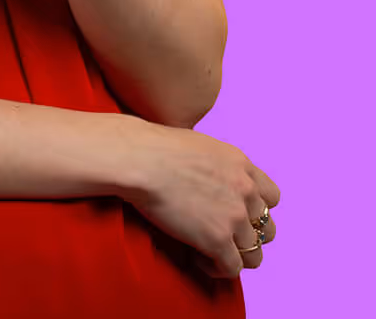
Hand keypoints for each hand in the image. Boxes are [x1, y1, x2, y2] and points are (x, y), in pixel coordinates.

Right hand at [126, 121, 279, 279]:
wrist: (141, 159)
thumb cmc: (157, 148)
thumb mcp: (202, 146)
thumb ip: (219, 165)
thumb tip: (211, 179)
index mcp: (242, 164)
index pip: (272, 197)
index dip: (256, 210)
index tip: (238, 214)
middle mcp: (245, 190)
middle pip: (268, 229)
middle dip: (249, 236)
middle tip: (224, 236)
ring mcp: (234, 216)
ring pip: (254, 254)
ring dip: (234, 256)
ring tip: (212, 253)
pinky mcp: (218, 240)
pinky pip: (232, 268)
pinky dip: (218, 269)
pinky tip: (199, 259)